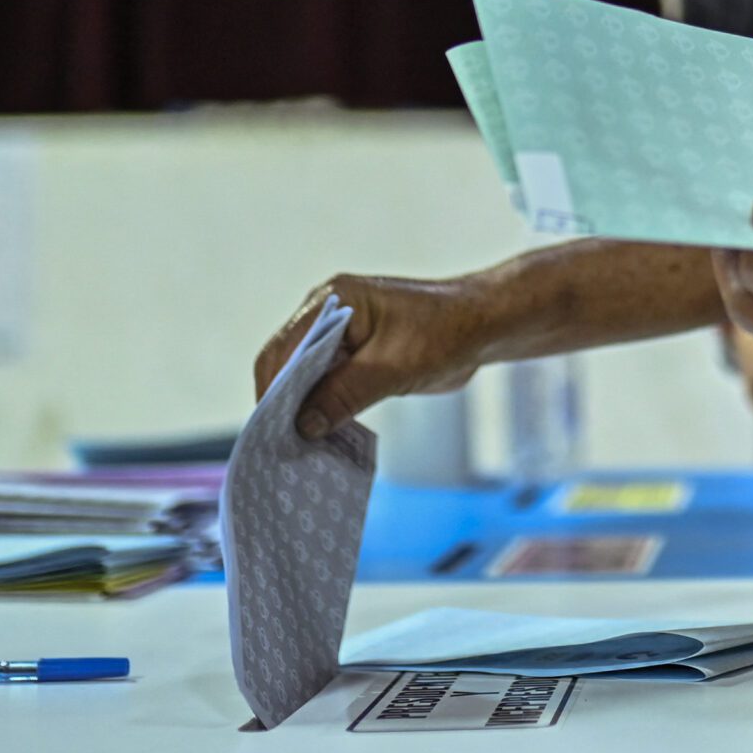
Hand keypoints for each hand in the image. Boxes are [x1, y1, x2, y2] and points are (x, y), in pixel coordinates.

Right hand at [254, 275, 489, 441]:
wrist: (485, 327)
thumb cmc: (445, 333)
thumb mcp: (392, 367)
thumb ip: (345, 394)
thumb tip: (302, 426)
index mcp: (332, 301)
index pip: (283, 348)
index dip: (271, 390)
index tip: (268, 432)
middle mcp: (329, 314)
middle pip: (287, 363)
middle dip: (282, 403)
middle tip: (278, 448)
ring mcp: (342, 335)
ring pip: (306, 377)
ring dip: (302, 409)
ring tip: (295, 450)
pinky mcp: (357, 356)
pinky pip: (328, 384)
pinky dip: (323, 409)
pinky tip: (322, 438)